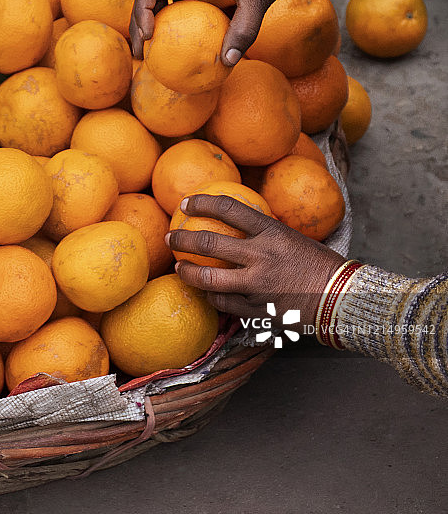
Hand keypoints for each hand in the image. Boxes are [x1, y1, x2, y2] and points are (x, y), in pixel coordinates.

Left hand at [165, 194, 344, 328]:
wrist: (342, 298)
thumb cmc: (320, 265)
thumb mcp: (293, 238)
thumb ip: (265, 232)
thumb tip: (239, 223)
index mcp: (272, 232)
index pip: (229, 209)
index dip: (202, 203)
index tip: (185, 203)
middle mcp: (261, 256)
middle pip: (208, 244)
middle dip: (182, 240)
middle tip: (171, 238)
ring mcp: (257, 285)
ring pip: (208, 280)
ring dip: (188, 274)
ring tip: (179, 269)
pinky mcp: (256, 310)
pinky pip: (224, 303)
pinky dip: (212, 296)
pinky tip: (208, 293)